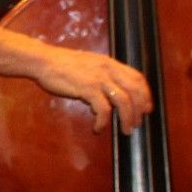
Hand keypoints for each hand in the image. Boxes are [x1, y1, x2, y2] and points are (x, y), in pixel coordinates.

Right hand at [32, 44, 152, 133]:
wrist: (44, 61)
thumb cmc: (62, 64)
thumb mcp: (89, 63)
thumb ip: (103, 73)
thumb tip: (112, 90)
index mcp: (110, 63)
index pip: (137, 77)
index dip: (145, 94)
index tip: (146, 106)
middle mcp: (108, 69)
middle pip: (135, 90)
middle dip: (140, 109)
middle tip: (138, 123)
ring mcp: (98, 79)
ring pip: (124, 101)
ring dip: (127, 118)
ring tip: (125, 129)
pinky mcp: (87, 89)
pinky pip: (103, 109)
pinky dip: (104, 121)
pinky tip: (99, 127)